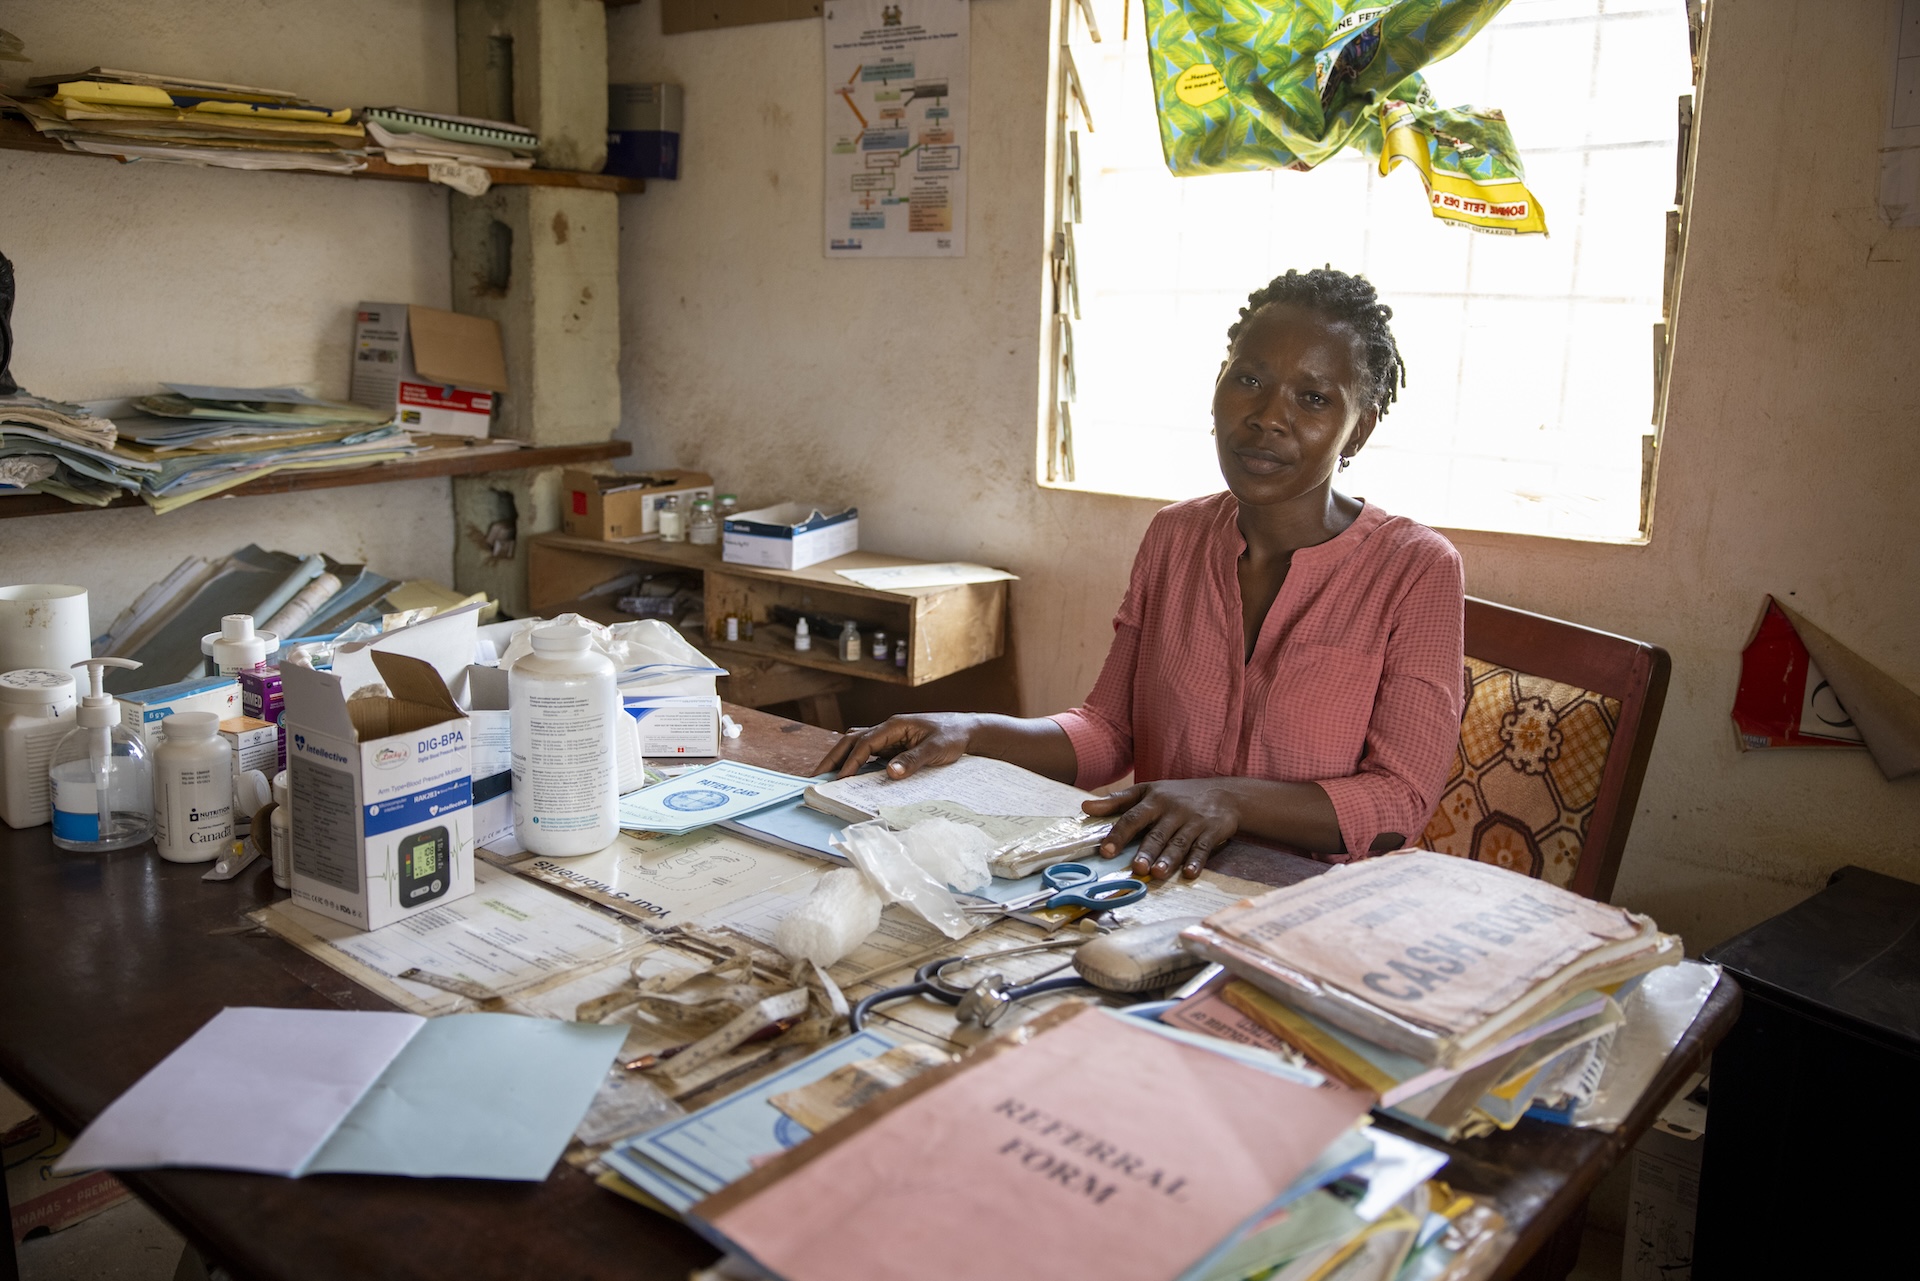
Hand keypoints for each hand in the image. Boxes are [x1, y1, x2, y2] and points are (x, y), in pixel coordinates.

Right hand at [812, 713, 976, 778]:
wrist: (968, 730)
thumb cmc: (953, 736)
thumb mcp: (936, 750)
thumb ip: (913, 761)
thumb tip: (889, 773)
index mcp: (895, 726)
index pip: (865, 743)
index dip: (850, 762)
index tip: (839, 779)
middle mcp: (888, 729)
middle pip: (852, 740)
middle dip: (833, 758)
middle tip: (816, 776)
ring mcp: (890, 737)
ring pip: (857, 744)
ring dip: (841, 758)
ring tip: (826, 776)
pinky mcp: (894, 746)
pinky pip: (868, 752)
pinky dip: (855, 761)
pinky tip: (850, 775)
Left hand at [1081, 779, 1241, 880]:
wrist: (1224, 793)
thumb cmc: (1178, 795)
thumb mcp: (1147, 790)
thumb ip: (1116, 801)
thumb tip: (1085, 807)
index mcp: (1153, 801)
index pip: (1132, 817)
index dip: (1119, 834)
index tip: (1106, 851)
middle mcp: (1172, 811)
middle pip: (1157, 833)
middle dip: (1147, 851)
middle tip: (1137, 867)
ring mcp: (1193, 822)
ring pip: (1179, 842)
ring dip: (1168, 859)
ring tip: (1157, 874)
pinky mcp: (1212, 831)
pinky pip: (1203, 848)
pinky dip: (1196, 861)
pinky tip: (1189, 874)